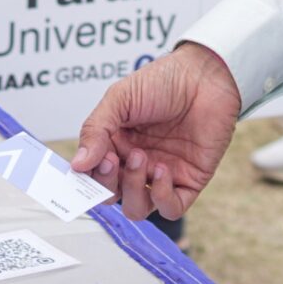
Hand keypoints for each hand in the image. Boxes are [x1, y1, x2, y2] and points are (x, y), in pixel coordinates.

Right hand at [69, 43, 243, 220]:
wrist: (204, 75)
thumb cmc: (163, 81)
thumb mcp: (119, 99)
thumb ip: (96, 130)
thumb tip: (78, 165)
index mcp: (115, 144)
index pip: (93, 176)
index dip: (87, 178)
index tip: (85, 167)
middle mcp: (136, 163)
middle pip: (111, 196)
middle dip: (107, 184)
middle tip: (113, 160)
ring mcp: (161, 174)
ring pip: (137, 208)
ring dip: (134, 190)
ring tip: (142, 158)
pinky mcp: (188, 181)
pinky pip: (171, 208)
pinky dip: (162, 197)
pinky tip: (163, 170)